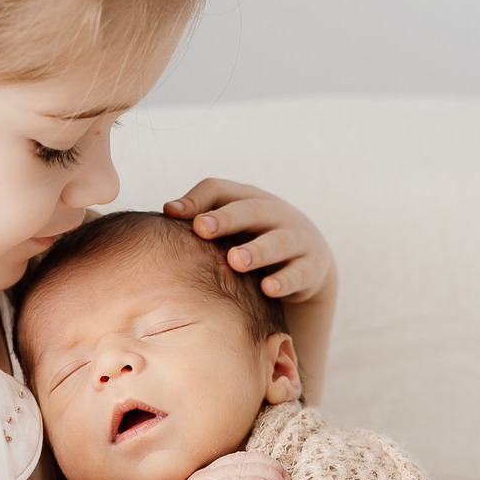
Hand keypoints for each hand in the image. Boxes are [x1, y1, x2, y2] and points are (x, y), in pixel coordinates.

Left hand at [163, 178, 335, 307]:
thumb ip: (200, 217)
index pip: (220, 190)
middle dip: (227, 219)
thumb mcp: (231, 228)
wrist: (307, 262)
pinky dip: (285, 281)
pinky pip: (300, 273)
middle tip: (202, 228)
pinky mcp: (312, 267)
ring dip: (257, 250)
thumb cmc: (252, 240)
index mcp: (247, 199)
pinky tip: (268, 289)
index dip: (196, 200)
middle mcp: (274, 213)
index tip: (171, 214)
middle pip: (252, 210)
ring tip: (236, 261)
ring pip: (279, 241)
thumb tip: (168, 211)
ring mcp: (297, 238)